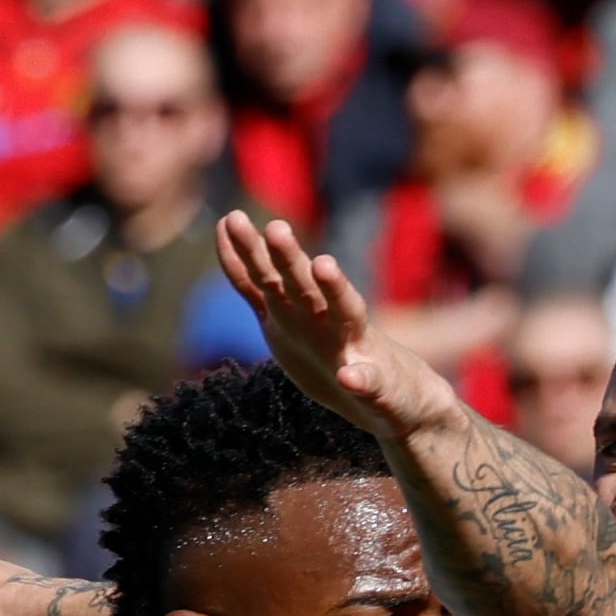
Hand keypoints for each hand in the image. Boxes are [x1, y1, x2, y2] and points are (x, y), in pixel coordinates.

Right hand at [215, 211, 466, 444]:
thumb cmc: (392, 395)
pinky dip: (239, 263)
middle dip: (290, 259)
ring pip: (274, 278)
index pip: (345, 305)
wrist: (376, 390)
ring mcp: (300, 313)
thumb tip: (352, 377)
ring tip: (232, 219)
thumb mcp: (385, 397)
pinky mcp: (279, 320)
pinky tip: (223, 229)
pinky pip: (254, 289)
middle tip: (276, 229)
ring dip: (256, 251)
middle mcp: (326, 315)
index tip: (323, 265)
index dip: (335, 287)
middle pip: (306, 284)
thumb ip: (370, 386)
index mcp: (356, 333)